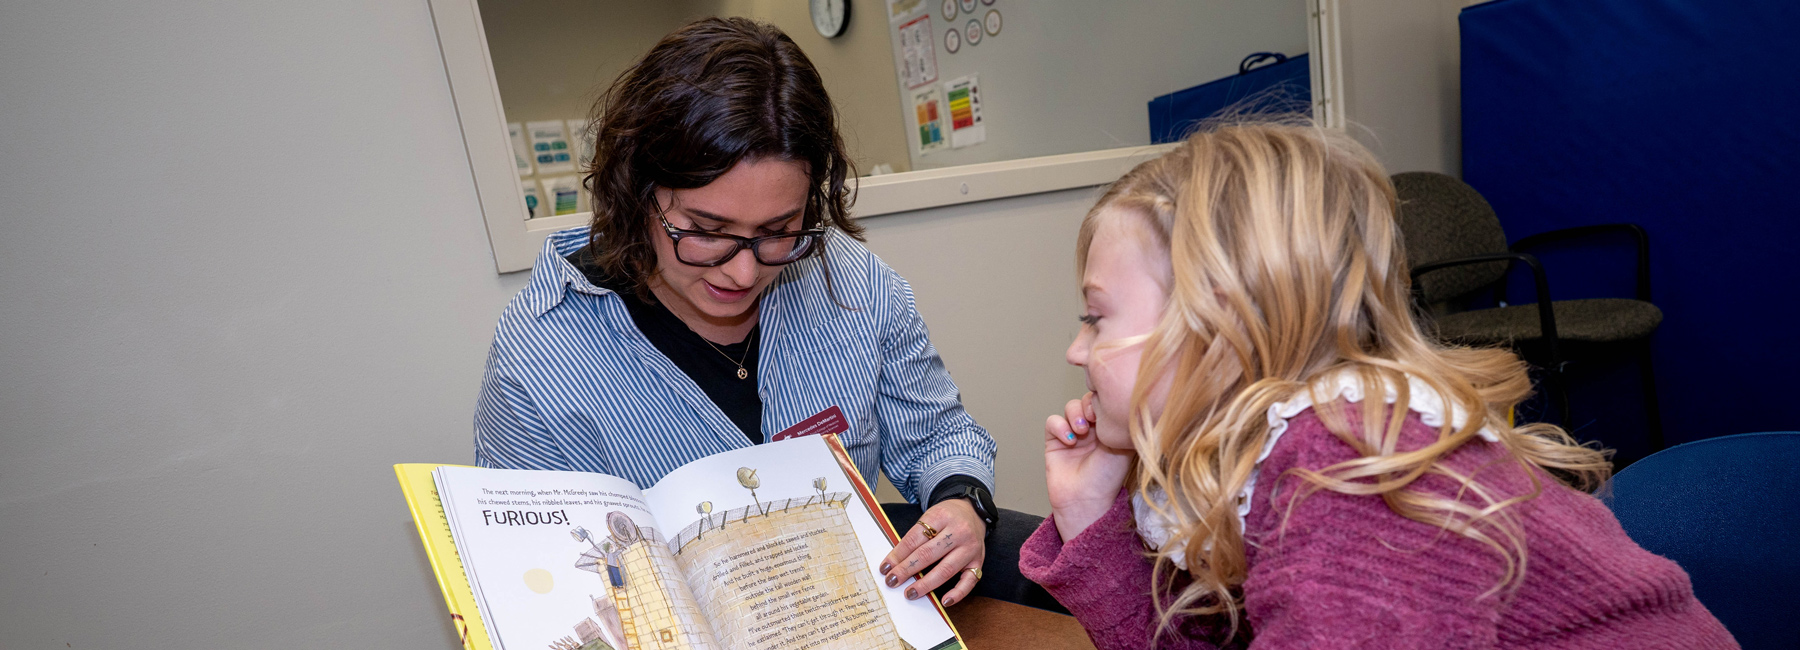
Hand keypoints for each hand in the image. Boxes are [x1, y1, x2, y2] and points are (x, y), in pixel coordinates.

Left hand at [878, 498, 985, 606]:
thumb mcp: (929, 517)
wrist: (972, 510)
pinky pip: (970, 581)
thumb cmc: (947, 516)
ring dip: (925, 584)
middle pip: (928, 554)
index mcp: (941, 516)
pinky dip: (957, 593)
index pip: (915, 539)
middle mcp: (958, 531)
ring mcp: (970, 547)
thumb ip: (915, 537)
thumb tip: (895, 563)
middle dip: (907, 570)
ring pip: (946, 570)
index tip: (885, 568)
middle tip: (892, 581)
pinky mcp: (978, 561)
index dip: (897, 555)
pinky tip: (944, 601)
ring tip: (910, 593)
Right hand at [1045, 392, 1133, 540]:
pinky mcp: (1054, 441)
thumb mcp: (1124, 446)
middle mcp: (1092, 429)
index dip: (1103, 401)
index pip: (1105, 401)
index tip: (1107, 411)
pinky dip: (1060, 426)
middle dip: (1089, 405)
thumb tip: (1122, 401)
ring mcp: (1073, 433)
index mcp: (1110, 428)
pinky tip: (1069, 440)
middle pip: (1086, 399)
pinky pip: (1052, 422)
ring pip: (1069, 407)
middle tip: (1093, 419)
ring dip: (1075, 414)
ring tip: (1082, 431)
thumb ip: (1122, 423)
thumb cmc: (1108, 478)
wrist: (1086, 500)